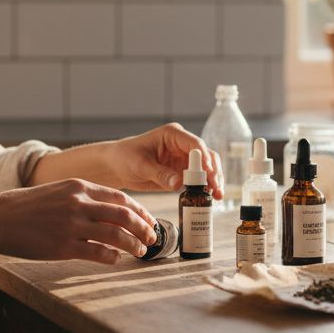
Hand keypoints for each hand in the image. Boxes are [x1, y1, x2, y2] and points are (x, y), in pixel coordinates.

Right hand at [0, 178, 158, 263]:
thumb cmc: (27, 207)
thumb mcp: (58, 191)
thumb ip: (82, 198)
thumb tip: (109, 210)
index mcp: (79, 187)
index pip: (120, 198)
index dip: (140, 210)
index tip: (149, 220)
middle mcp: (79, 204)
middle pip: (124, 215)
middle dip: (144, 228)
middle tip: (152, 238)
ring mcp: (72, 226)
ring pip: (116, 235)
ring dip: (133, 245)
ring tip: (140, 251)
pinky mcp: (64, 247)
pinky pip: (98, 253)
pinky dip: (112, 257)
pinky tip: (116, 259)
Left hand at [107, 123, 222, 198]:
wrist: (117, 166)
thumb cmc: (125, 157)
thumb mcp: (140, 165)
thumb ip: (160, 174)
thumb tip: (179, 183)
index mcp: (173, 135)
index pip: (195, 144)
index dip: (204, 159)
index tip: (209, 174)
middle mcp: (182, 145)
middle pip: (206, 156)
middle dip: (213, 173)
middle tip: (216, 190)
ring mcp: (184, 158)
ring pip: (207, 167)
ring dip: (213, 181)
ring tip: (217, 196)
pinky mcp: (182, 171)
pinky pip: (198, 179)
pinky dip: (205, 187)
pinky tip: (209, 198)